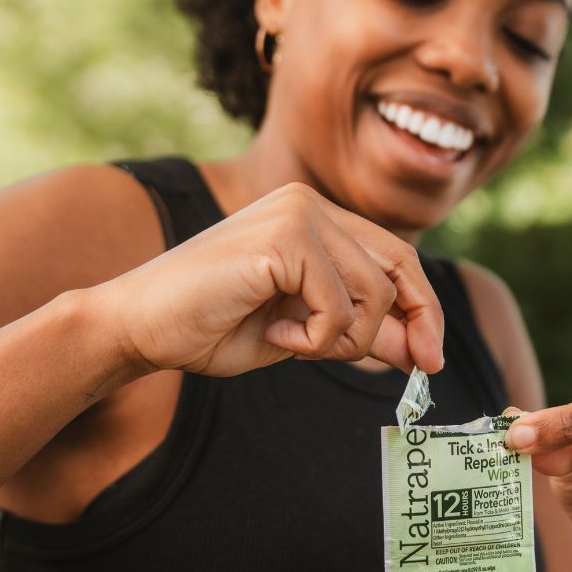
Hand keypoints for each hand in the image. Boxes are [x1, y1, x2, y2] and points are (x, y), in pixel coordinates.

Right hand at [94, 182, 443, 377]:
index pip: (395, 257)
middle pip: (399, 267)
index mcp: (315, 216)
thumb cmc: (214, 326)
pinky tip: (274, 332)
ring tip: (295, 342)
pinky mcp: (284, 239)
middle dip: (416, 323)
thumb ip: (360, 330)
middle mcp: (310, 203)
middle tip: (422, 368)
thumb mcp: (306, 331)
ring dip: (344, 340)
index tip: (432, 355)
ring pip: (372, 294)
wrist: (139, 327)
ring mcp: (297, 214)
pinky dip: (316, 339)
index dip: (423, 307)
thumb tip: (422, 349)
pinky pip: (337, 307)